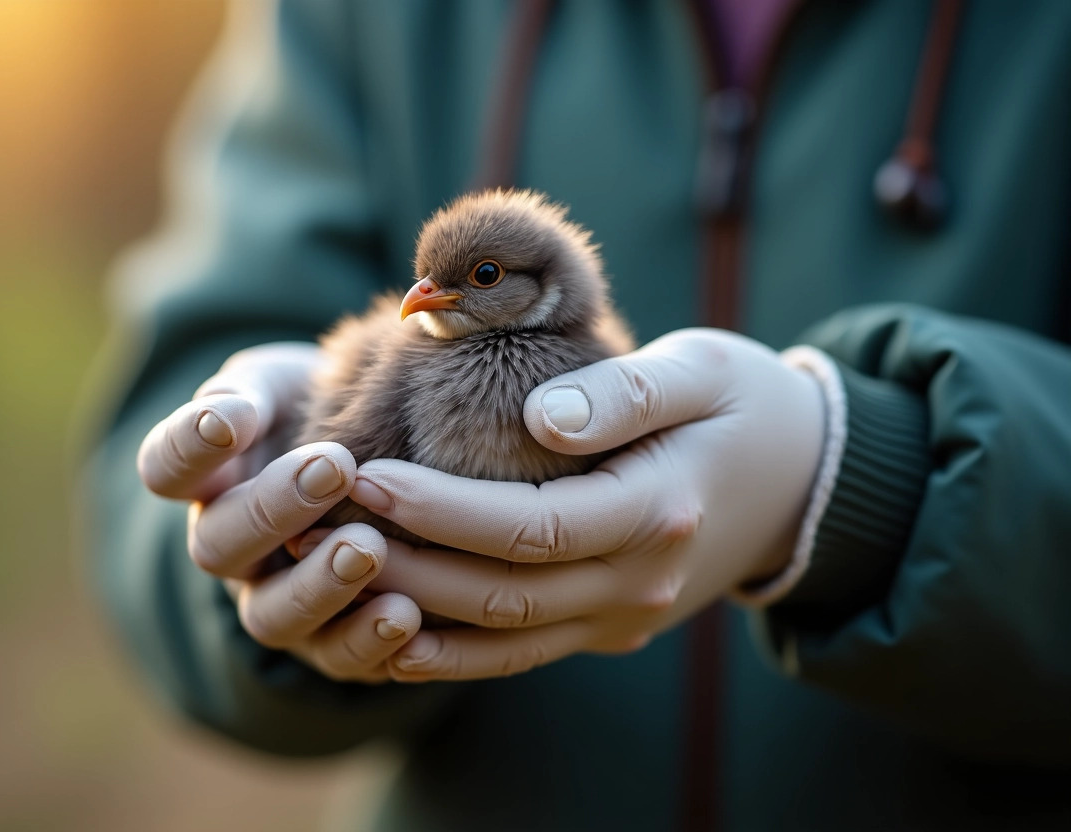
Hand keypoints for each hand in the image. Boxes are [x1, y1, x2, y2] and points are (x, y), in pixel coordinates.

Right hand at [137, 343, 420, 682]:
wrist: (386, 455)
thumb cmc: (320, 408)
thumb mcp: (279, 386)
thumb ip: (247, 396)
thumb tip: (228, 414)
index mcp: (208, 481)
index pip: (167, 468)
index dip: (189, 449)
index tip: (228, 422)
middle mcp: (230, 551)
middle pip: (220, 547)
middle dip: (273, 509)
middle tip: (335, 467)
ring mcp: (274, 602)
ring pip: (273, 616)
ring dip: (318, 587)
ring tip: (368, 548)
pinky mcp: (330, 644)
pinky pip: (338, 659)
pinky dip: (368, 643)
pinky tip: (406, 614)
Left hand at [343, 329, 826, 680]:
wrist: (805, 481)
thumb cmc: (744, 405)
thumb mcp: (702, 370)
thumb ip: (626, 391)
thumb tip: (542, 420)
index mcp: (659, 510)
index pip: (530, 525)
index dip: (439, 508)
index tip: (364, 473)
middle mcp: (639, 581)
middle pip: (501, 593)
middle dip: (402, 561)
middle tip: (319, 521)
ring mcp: (624, 615)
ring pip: (503, 637)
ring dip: (411, 613)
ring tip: (331, 571)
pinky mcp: (610, 625)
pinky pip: (521, 651)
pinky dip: (454, 651)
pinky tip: (390, 634)